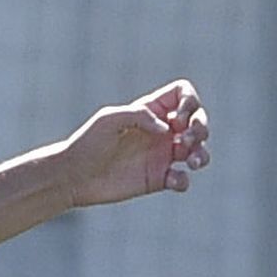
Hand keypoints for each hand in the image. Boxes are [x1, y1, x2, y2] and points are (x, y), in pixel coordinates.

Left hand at [64, 81, 211, 206]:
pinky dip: (183, 180)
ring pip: (197, 151)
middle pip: (198, 121)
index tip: (174, 120)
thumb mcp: (109, 119)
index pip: (183, 95)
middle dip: (202, 127)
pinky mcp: (157, 180)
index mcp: (150, 111)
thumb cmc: (87, 143)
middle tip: (188, 139)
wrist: (74, 176)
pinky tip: (172, 180)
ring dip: (203, 154)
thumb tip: (167, 129)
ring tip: (192, 161)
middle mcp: (159, 131)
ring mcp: (160, 156)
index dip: (189, 103)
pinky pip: (181, 179)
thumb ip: (139, 115)